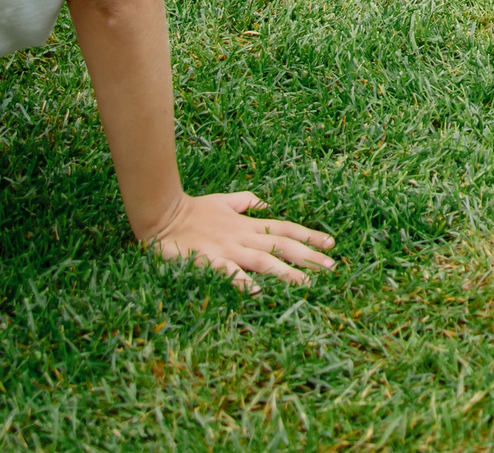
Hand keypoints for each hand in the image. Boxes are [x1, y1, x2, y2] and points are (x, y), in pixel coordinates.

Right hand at [147, 190, 334, 291]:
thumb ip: (245, 202)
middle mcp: (242, 237)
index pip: (285, 229)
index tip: (332, 244)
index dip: (309, 236)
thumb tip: (265, 203)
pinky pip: (229, 273)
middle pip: (282, 246)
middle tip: (332, 267)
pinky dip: (243, 282)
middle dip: (308, 256)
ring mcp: (227, 249)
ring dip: (286, 272)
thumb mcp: (223, 201)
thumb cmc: (192, 210)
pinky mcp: (208, 261)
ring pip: (263, 261)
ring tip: (307, 283)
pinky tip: (258, 292)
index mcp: (247, 224)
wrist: (161, 214)